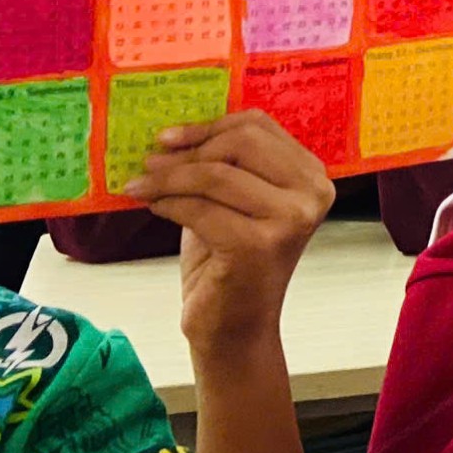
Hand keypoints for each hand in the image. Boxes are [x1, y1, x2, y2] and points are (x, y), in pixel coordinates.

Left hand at [126, 111, 334, 365]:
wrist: (234, 327)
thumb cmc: (229, 260)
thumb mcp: (233, 200)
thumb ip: (224, 163)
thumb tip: (174, 131)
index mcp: (311, 175)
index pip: (258, 125)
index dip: (209, 125)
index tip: (169, 137)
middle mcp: (311, 193)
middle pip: (240, 143)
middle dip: (187, 152)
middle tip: (149, 163)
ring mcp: (290, 219)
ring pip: (216, 174)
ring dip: (168, 178)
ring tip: (141, 186)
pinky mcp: (260, 245)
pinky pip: (200, 208)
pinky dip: (169, 204)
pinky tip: (154, 208)